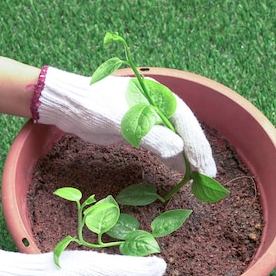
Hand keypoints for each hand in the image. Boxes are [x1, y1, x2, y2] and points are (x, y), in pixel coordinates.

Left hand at [32, 66, 216, 176]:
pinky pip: (161, 145)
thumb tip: (178, 150)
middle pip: (184, 131)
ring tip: (197, 179)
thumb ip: (150, 135)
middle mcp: (157, 106)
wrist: (68, 106)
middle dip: (196, 153)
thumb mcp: (121, 121)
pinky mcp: (139, 131)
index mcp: (157, 96)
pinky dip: (170, 158)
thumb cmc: (93, 107)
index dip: (196, 144)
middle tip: (207, 177)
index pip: (185, 121)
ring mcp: (149, 118)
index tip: (203, 167)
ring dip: (186, 158)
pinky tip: (178, 172)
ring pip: (174, 139)